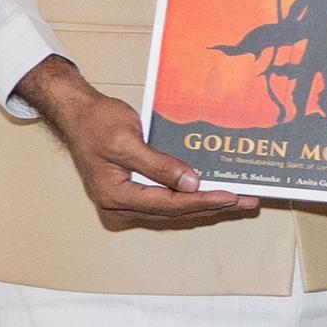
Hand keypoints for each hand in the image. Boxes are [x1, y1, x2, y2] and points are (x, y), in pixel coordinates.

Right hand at [17, 56, 261, 229]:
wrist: (78, 114)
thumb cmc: (97, 122)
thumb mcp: (126, 141)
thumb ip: (158, 165)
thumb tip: (190, 184)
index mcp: (115, 196)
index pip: (169, 204)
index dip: (202, 202)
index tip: (231, 197)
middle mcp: (120, 206)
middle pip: (176, 212)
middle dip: (213, 207)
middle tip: (248, 203)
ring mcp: (127, 202)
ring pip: (175, 209)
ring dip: (207, 204)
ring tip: (240, 201)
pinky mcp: (135, 193)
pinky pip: (169, 199)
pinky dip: (192, 196)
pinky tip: (215, 192)